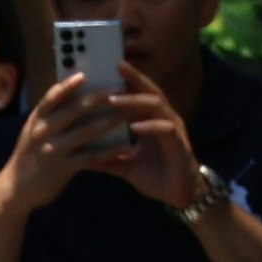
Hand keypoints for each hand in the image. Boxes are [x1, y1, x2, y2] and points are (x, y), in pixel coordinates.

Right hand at [3, 73, 135, 211]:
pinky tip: (125, 146)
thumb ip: (49, 116)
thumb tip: (69, 94)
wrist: (15, 190)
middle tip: (119, 89)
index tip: (84, 75)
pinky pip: (91, 157)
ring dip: (109, 120)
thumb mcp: (32, 132)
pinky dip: (109, 151)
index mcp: (36, 120)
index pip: (52, 97)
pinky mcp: (63, 168)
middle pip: (74, 110)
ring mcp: (53, 150)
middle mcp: (43, 132)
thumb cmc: (29, 156)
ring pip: (86, 131)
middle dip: (98, 98)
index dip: (68, 86)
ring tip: (127, 113)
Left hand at [98, 64, 202, 212]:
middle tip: (114, 66)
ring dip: (134, 101)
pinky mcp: (179, 143)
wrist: (179, 196)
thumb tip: (82, 156)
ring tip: (113, 100)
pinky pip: (165, 129)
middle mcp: (163, 119)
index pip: (138, 94)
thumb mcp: (125, 166)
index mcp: (151, 120)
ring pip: (155, 105)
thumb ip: (107, 158)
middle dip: (132, 78)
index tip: (105, 69)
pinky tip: (134, 127)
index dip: (125, 81)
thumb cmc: (156, 177)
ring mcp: (172, 128)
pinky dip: (149, 127)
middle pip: (148, 90)